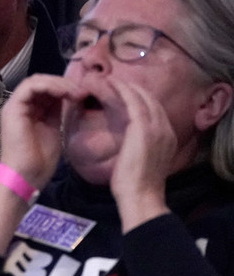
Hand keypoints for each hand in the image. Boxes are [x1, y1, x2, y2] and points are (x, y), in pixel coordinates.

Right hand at [0, 74, 86, 188]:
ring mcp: (14, 106)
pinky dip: (49, 86)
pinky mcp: (13, 108)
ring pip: (36, 80)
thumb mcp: (54, 129)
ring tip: (76, 92)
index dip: (65, 87)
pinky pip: (30, 87)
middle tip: (83, 91)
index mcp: (29, 111)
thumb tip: (69, 96)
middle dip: (64, 83)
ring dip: (58, 83)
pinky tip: (65, 93)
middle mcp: (20, 106)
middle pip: (41, 81)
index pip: (46, 89)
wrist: (27, 176)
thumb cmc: (40, 160)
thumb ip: (56, 112)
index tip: (84, 94)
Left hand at [107, 78, 174, 230]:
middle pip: (149, 99)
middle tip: (112, 80)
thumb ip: (140, 146)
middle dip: (131, 88)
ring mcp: (156, 127)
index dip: (138, 98)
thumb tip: (128, 142)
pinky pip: (131, 101)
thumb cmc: (134, 185)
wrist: (141, 197)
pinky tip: (108, 84)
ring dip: (124, 85)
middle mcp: (165, 128)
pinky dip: (120, 90)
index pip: (154, 109)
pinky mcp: (142, 127)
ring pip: (140, 96)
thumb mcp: (143, 161)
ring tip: (108, 79)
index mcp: (167, 136)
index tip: (122, 92)